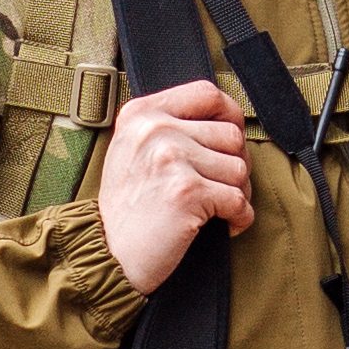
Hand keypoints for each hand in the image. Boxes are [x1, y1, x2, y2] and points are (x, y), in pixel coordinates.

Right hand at [94, 78, 253, 295]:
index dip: (230, 116)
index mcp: (142, 113)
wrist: (109, 255)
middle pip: (231, 135)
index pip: (207, 94)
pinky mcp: (187, 191)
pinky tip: (224, 225)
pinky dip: (239, 217)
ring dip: (238, 194)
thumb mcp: (134, 151)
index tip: (229, 143)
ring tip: (216, 209)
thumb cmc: (129, 208)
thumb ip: (169, 126)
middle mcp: (154, 128)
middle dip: (236, 166)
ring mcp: (170, 158)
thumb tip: (227, 117)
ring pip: (239, 168)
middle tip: (220, 189)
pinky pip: (238, 199)